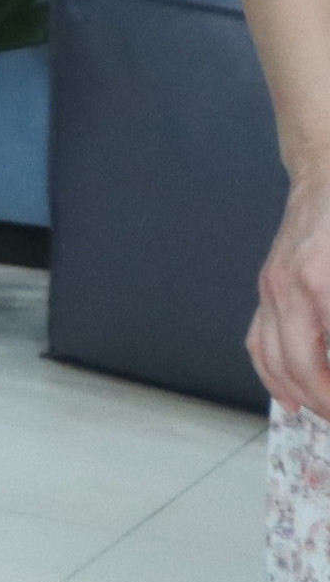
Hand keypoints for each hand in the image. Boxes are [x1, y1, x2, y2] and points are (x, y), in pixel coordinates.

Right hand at [252, 168, 329, 413]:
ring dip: (297, 392)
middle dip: (323, 399)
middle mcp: (289, 291)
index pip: (324, 356)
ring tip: (322, 411)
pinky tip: (288, 392)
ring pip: (271, 358)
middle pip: (298, 365)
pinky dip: (270, 372)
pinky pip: (258, 340)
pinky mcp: (267, 287)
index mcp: (321, 285)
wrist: (328, 170)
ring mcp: (271, 289)